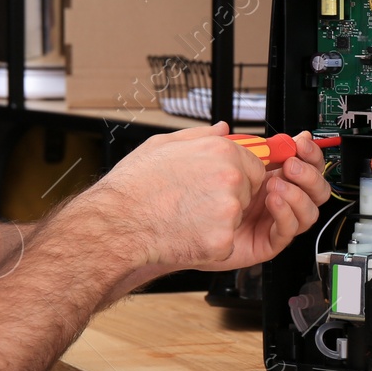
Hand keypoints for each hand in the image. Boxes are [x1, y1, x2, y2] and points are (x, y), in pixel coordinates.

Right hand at [71, 123, 325, 273]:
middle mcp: (230, 176)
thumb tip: (221, 129)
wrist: (116, 225)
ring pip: (240, 216)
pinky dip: (210, 241)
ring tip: (187, 216)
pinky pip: (227, 240)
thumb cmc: (133, 188)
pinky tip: (185, 232)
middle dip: (232, 197)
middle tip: (197, 201)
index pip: (255, 162)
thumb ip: (200, 136)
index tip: (221, 183)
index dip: (239, 175)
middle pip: (253, 189)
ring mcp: (229, 209)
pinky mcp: (224, 238)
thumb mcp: (164, 144)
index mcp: (221, 150)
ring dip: (221, 219)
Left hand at [198, 131, 328, 271]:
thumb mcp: (205, 165)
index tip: (301, 142)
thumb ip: (212, 147)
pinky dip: (286, 213)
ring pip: (309, 211)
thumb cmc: (191, 200)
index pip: (304, 164)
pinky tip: (273, 201)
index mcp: (269, 176)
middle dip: (308, 174)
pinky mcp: (268, 242)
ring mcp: (274, 221)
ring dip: (297, 194)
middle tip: (290, 166)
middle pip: (315, 188)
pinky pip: (288, 230)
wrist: (181, 230)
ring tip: (275, 186)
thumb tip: (226, 127)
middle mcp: (277, 198)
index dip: (308, 153)